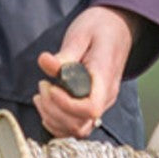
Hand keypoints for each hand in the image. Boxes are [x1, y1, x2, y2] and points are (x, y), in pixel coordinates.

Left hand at [33, 6, 138, 138]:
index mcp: (104, 78)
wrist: (117, 28)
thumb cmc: (100, 28)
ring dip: (53, 117)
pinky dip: (57, 122)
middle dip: (53, 110)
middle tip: (43, 85)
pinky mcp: (92, 105)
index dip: (66, 104)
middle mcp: (106, 96)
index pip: (90, 108)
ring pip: (77, 129)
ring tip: (41, 94)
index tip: (51, 87)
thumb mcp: (82, 33)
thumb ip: (65, 53)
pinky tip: (45, 106)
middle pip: (81, 124)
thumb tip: (45, 62)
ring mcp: (100, 103)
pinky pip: (76, 126)